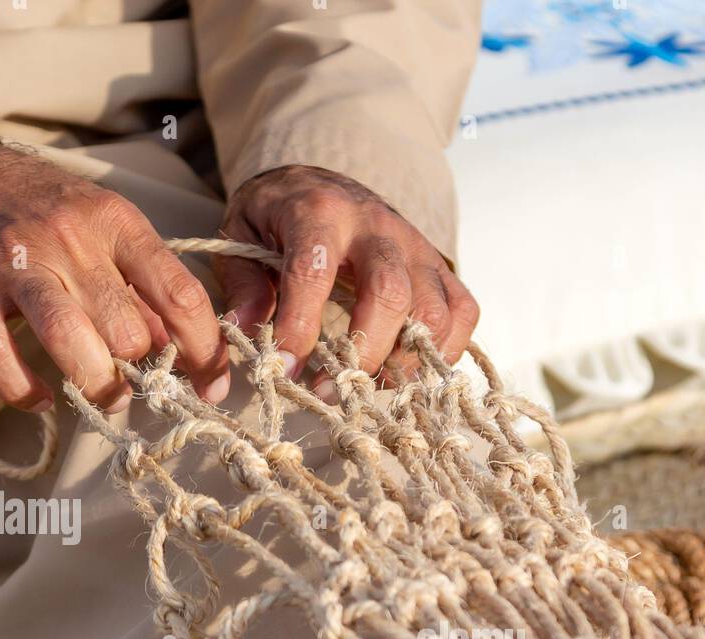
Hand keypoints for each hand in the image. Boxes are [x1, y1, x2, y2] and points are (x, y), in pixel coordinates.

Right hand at [0, 125, 227, 411]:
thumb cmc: (38, 205)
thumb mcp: (102, 226)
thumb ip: (142, 285)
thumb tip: (180, 348)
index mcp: (114, 222)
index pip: (179, 294)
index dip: (205, 351)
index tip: (212, 385)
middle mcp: (68, 241)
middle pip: (126, 329)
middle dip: (142, 371)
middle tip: (139, 381)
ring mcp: (15, 265)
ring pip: (70, 341)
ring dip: (97, 385)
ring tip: (106, 396)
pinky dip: (23, 391)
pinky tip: (42, 401)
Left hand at [215, 164, 478, 380]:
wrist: (322, 184)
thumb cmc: (278, 219)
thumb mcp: (241, 236)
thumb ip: (243, 284)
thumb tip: (245, 334)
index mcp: (319, 212)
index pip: (315, 270)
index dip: (301, 326)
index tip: (284, 369)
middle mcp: (377, 227)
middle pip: (391, 292)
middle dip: (364, 351)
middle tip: (333, 388)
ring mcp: (416, 247)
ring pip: (433, 310)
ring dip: (405, 361)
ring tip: (368, 383)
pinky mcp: (439, 268)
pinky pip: (463, 312)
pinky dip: (444, 351)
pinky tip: (406, 369)